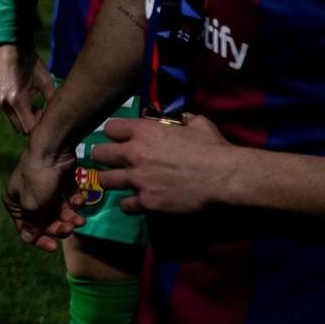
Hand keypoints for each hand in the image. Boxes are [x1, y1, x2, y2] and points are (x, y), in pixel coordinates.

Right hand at [0, 44, 57, 135]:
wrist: (13, 50)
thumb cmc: (32, 65)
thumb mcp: (46, 83)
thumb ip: (51, 101)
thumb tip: (60, 116)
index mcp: (17, 101)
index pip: (29, 128)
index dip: (40, 126)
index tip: (47, 115)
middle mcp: (5, 104)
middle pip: (21, 129)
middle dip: (32, 125)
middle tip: (41, 112)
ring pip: (14, 124)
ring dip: (24, 120)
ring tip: (34, 107)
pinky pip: (9, 115)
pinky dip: (18, 114)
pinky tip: (25, 103)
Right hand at [3, 142, 86, 251]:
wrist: (54, 150)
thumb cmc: (38, 180)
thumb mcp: (33, 206)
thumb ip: (33, 225)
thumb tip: (29, 239)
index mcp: (15, 202)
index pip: (26, 228)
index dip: (40, 238)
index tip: (54, 247)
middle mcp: (28, 196)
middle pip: (45, 221)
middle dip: (59, 226)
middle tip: (71, 228)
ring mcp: (45, 189)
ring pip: (59, 211)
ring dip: (70, 217)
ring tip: (80, 219)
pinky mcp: (60, 182)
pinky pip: (67, 199)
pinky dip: (74, 201)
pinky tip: (78, 200)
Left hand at [92, 113, 233, 214]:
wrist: (225, 177)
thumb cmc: (212, 147)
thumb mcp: (196, 123)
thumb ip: (180, 119)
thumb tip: (179, 118)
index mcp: (143, 131)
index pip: (110, 128)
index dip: (115, 134)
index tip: (121, 139)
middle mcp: (133, 154)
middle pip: (99, 154)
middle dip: (105, 156)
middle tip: (113, 161)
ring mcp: (138, 180)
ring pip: (104, 180)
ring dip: (111, 180)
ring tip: (119, 181)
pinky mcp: (147, 202)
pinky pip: (125, 205)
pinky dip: (130, 203)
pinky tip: (138, 201)